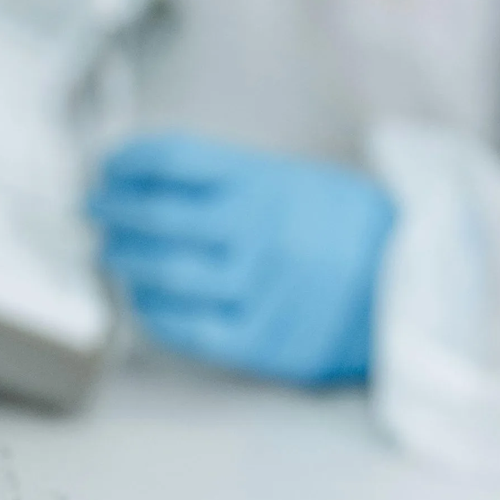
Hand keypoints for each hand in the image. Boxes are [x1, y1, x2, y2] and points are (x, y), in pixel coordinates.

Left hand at [87, 135, 395, 384]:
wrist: (407, 286)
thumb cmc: (336, 227)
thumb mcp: (290, 180)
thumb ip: (223, 178)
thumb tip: (139, 179)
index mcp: (265, 182)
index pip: (172, 160)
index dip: (126, 162)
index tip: (104, 167)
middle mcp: (258, 230)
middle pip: (158, 216)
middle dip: (112, 211)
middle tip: (92, 211)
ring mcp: (260, 287)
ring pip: (165, 273)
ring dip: (124, 261)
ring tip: (109, 253)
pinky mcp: (262, 339)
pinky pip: (187, 329)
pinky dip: (152, 311)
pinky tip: (139, 298)